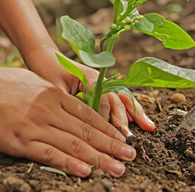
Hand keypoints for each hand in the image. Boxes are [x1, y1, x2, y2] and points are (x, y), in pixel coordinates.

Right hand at [0, 65, 136, 177]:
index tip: (123, 140)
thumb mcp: (30, 82)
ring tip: (118, 169)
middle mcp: (48, 109)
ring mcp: (34, 125)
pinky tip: (85, 171)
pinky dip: (69, 164)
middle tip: (131, 157)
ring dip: (99, 158)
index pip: (88, 115)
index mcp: (52, 94)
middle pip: (87, 131)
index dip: (108, 129)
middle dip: (112, 146)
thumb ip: (50, 95)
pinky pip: (49, 154)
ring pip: (73, 144)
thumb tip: (66, 105)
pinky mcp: (19, 140)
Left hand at [23, 45, 155, 136]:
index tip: (108, 134)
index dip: (106, 117)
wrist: (45, 56)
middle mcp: (100, 79)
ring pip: (122, 99)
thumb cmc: (46, 71)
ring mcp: (102, 83)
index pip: (103, 99)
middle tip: (129, 137)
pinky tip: (139, 121)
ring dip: (135, 113)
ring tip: (149, 128)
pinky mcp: (100, 88)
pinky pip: (118, 99)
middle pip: (117, 99)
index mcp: (89, 77)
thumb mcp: (54, 87)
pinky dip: (130, 110)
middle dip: (125, 118)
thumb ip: (68, 102)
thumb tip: (76, 123)